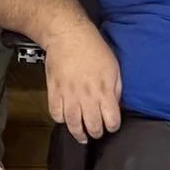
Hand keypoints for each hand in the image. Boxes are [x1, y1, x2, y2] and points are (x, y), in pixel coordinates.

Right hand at [45, 22, 124, 141]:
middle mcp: (86, 96)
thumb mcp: (114, 67)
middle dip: (96, 133)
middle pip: (92, 126)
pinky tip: (65, 118)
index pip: (111, 120)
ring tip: (81, 134)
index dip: (113, 126)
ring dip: (78, 133)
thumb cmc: (93, 48)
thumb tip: (114, 104)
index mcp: (103, 90)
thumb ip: (116, 89)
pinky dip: (60, 119)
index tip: (111, 124)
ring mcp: (68, 94)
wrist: (68, 35)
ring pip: (72, 124)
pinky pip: (55, 112)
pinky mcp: (54, 90)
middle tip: (96, 132)